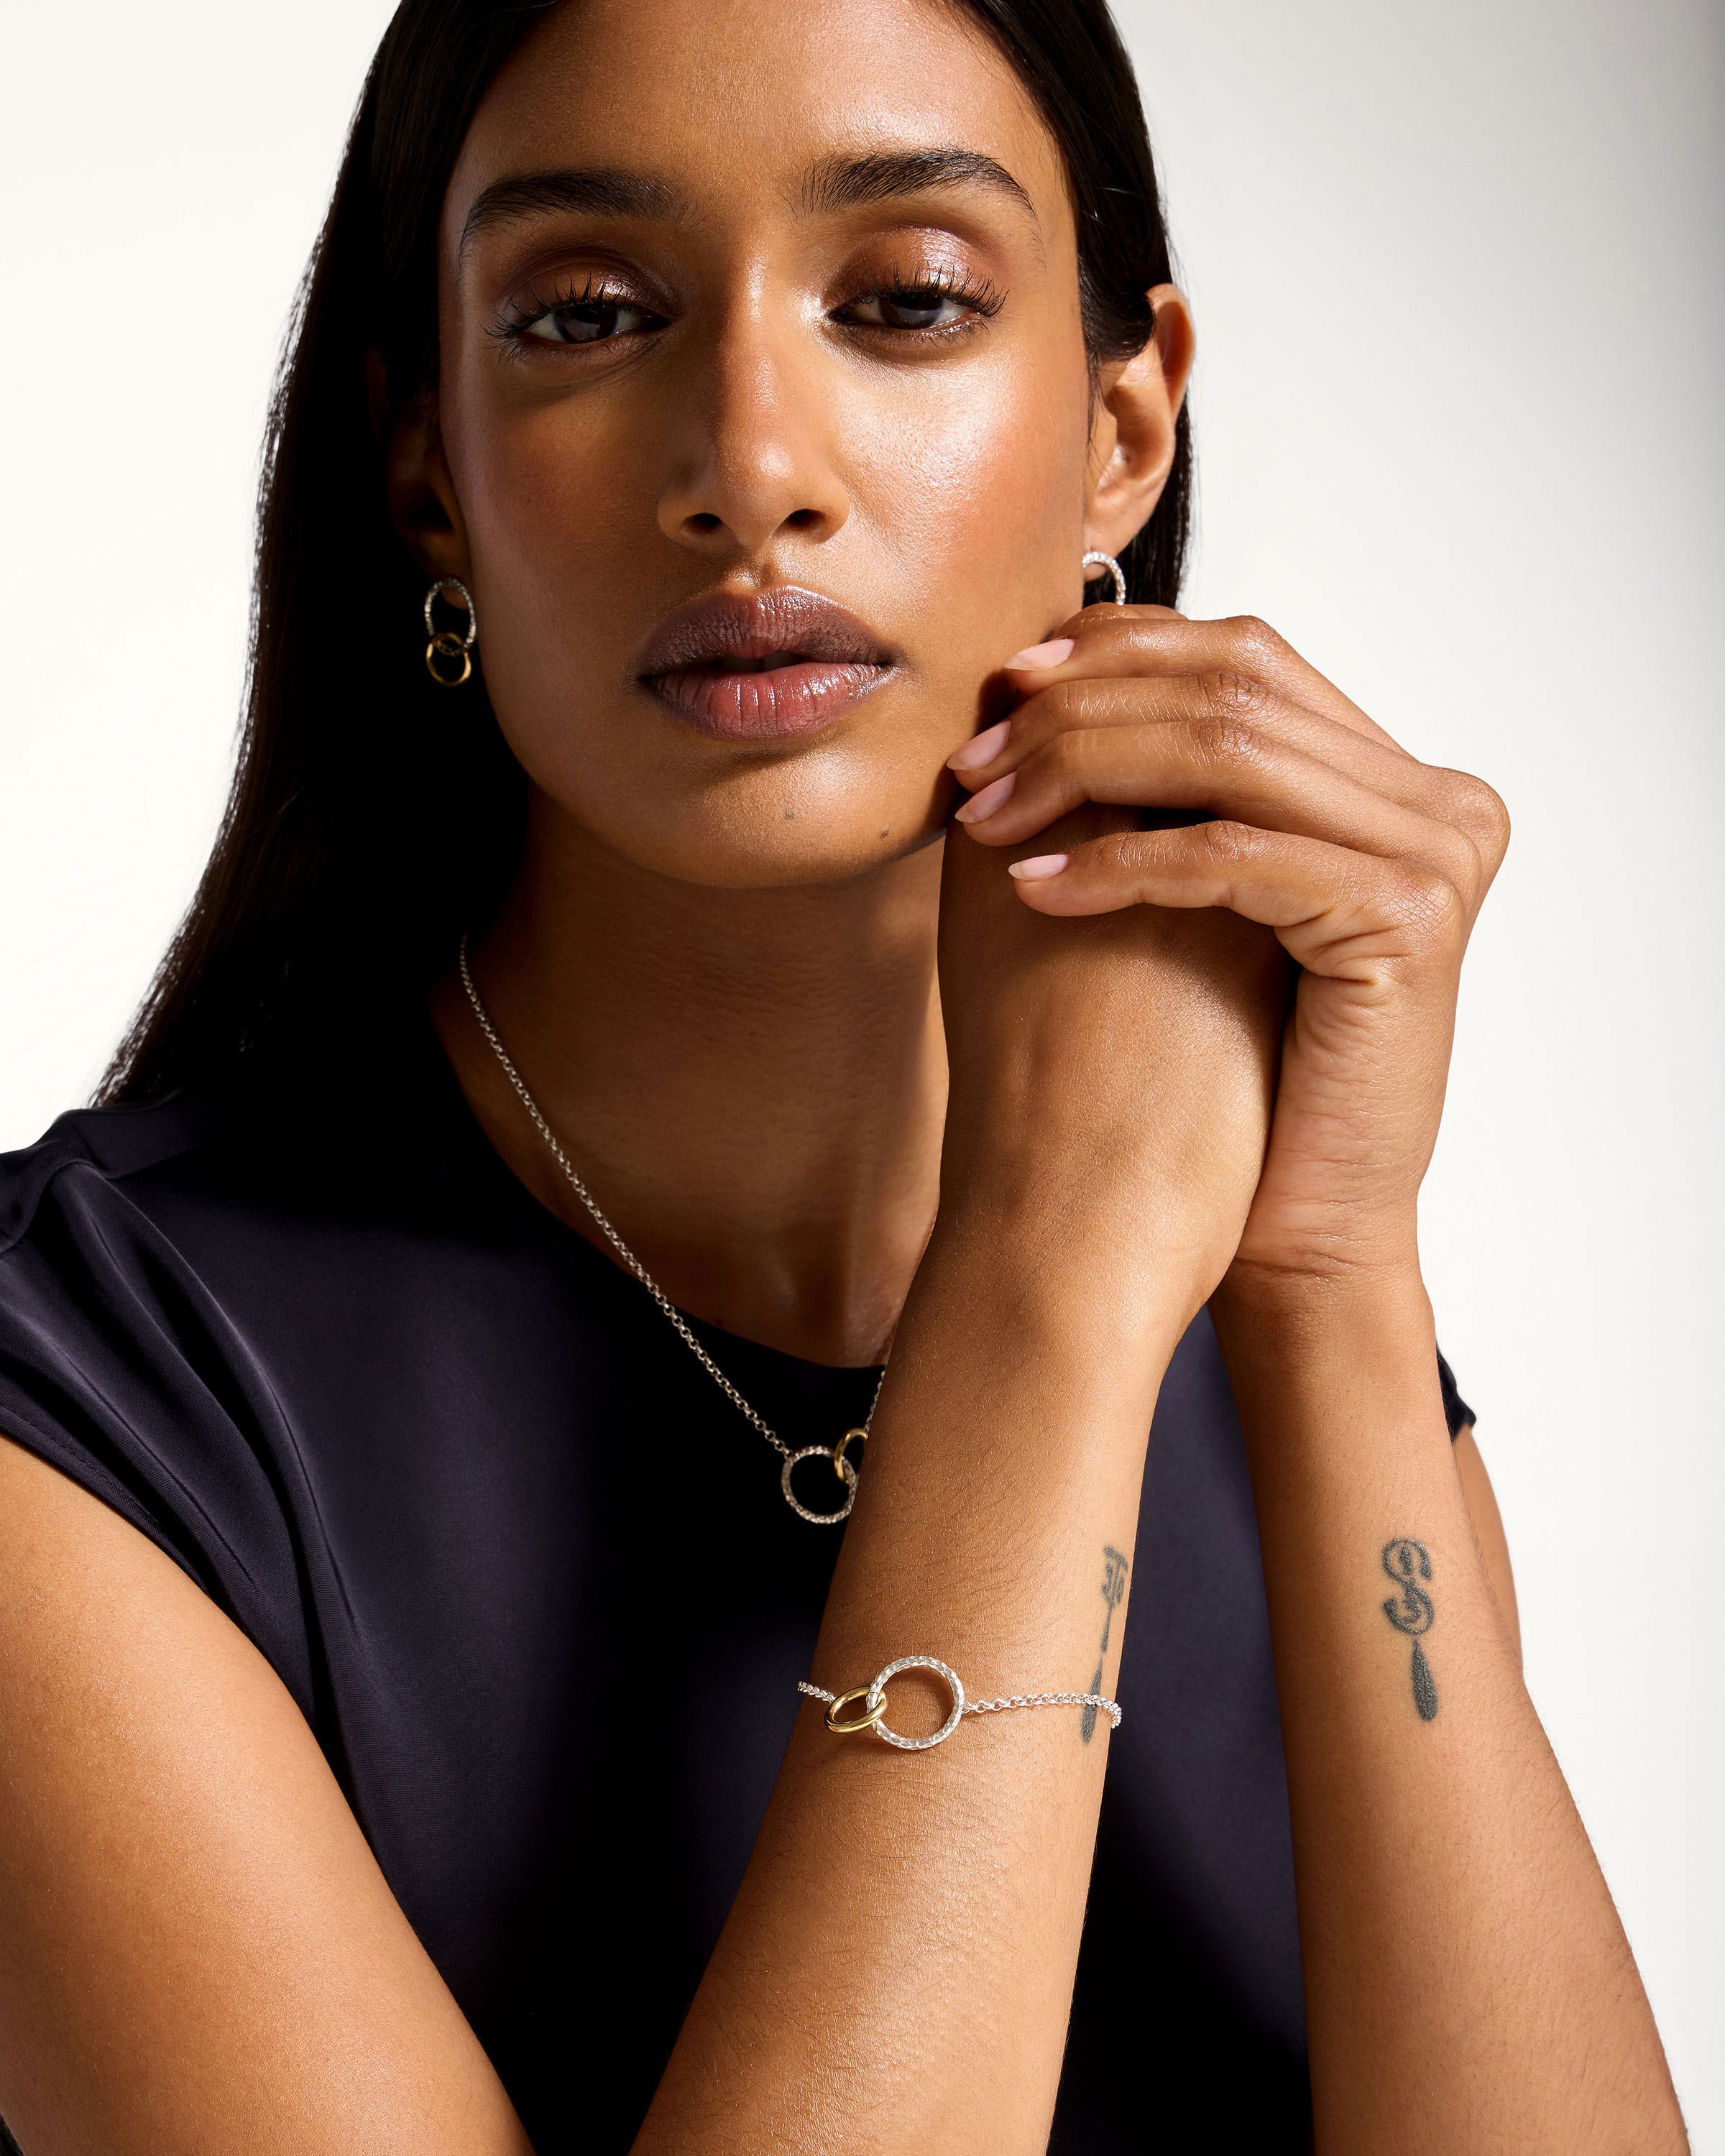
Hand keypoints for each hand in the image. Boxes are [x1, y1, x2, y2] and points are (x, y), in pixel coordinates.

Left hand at [944, 605, 1508, 1290]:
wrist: (1290, 1215)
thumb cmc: (1227, 1071)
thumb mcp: (1190, 897)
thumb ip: (1159, 786)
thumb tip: (1034, 677)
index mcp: (1393, 778)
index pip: (1246, 655)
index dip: (1117, 653)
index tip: (1006, 685)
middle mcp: (1436, 799)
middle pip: (1232, 687)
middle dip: (1082, 711)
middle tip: (976, 757)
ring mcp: (1435, 853)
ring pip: (1224, 753)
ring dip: (1081, 771)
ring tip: (986, 814)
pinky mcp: (1404, 916)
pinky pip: (1231, 854)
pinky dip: (1118, 862)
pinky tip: (1032, 886)